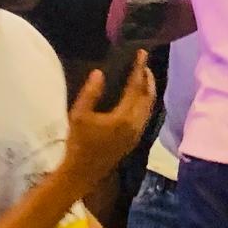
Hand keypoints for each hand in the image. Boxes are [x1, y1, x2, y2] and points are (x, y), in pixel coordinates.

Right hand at [59, 53, 154, 188]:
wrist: (81, 174)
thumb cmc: (78, 143)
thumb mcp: (79, 115)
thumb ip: (90, 93)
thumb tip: (100, 72)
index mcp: (124, 117)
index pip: (136, 87)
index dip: (139, 68)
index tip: (142, 53)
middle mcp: (135, 125)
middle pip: (148, 97)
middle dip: (148, 78)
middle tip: (144, 63)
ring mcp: (136, 134)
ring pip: (149, 107)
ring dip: (148, 90)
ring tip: (143, 76)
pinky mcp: (134, 140)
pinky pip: (145, 115)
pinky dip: (145, 102)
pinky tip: (138, 98)